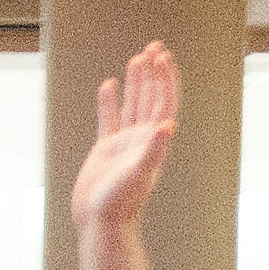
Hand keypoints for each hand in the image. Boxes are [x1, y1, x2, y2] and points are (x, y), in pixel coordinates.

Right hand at [73, 42, 180, 235]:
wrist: (100, 222)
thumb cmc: (120, 203)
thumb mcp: (139, 174)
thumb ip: (153, 150)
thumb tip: (168, 126)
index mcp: (153, 142)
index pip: (164, 103)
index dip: (166, 79)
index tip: (163, 56)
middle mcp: (142, 140)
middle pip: (151, 98)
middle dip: (154, 72)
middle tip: (154, 46)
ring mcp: (124, 144)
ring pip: (133, 105)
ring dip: (136, 82)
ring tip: (137, 58)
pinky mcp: (105, 150)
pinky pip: (109, 119)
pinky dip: (109, 102)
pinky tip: (108, 85)